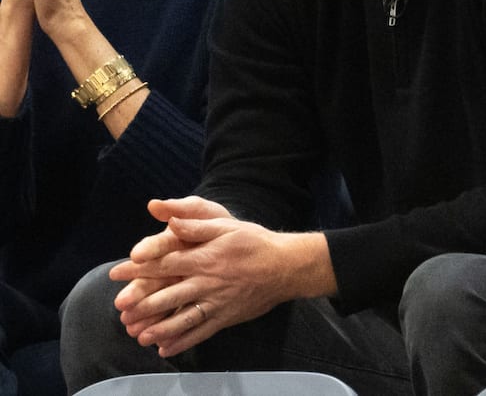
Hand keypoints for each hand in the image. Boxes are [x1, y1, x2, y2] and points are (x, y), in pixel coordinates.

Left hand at [110, 196, 335, 357]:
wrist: (284, 266)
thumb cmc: (253, 241)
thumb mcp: (225, 225)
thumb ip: (196, 225)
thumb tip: (170, 220)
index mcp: (204, 257)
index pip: (164, 262)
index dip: (139, 267)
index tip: (118, 271)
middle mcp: (207, 282)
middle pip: (168, 293)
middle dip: (142, 301)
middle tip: (120, 308)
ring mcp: (216, 303)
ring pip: (182, 318)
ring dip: (158, 327)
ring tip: (137, 335)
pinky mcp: (225, 317)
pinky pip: (200, 332)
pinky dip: (182, 342)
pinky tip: (165, 349)